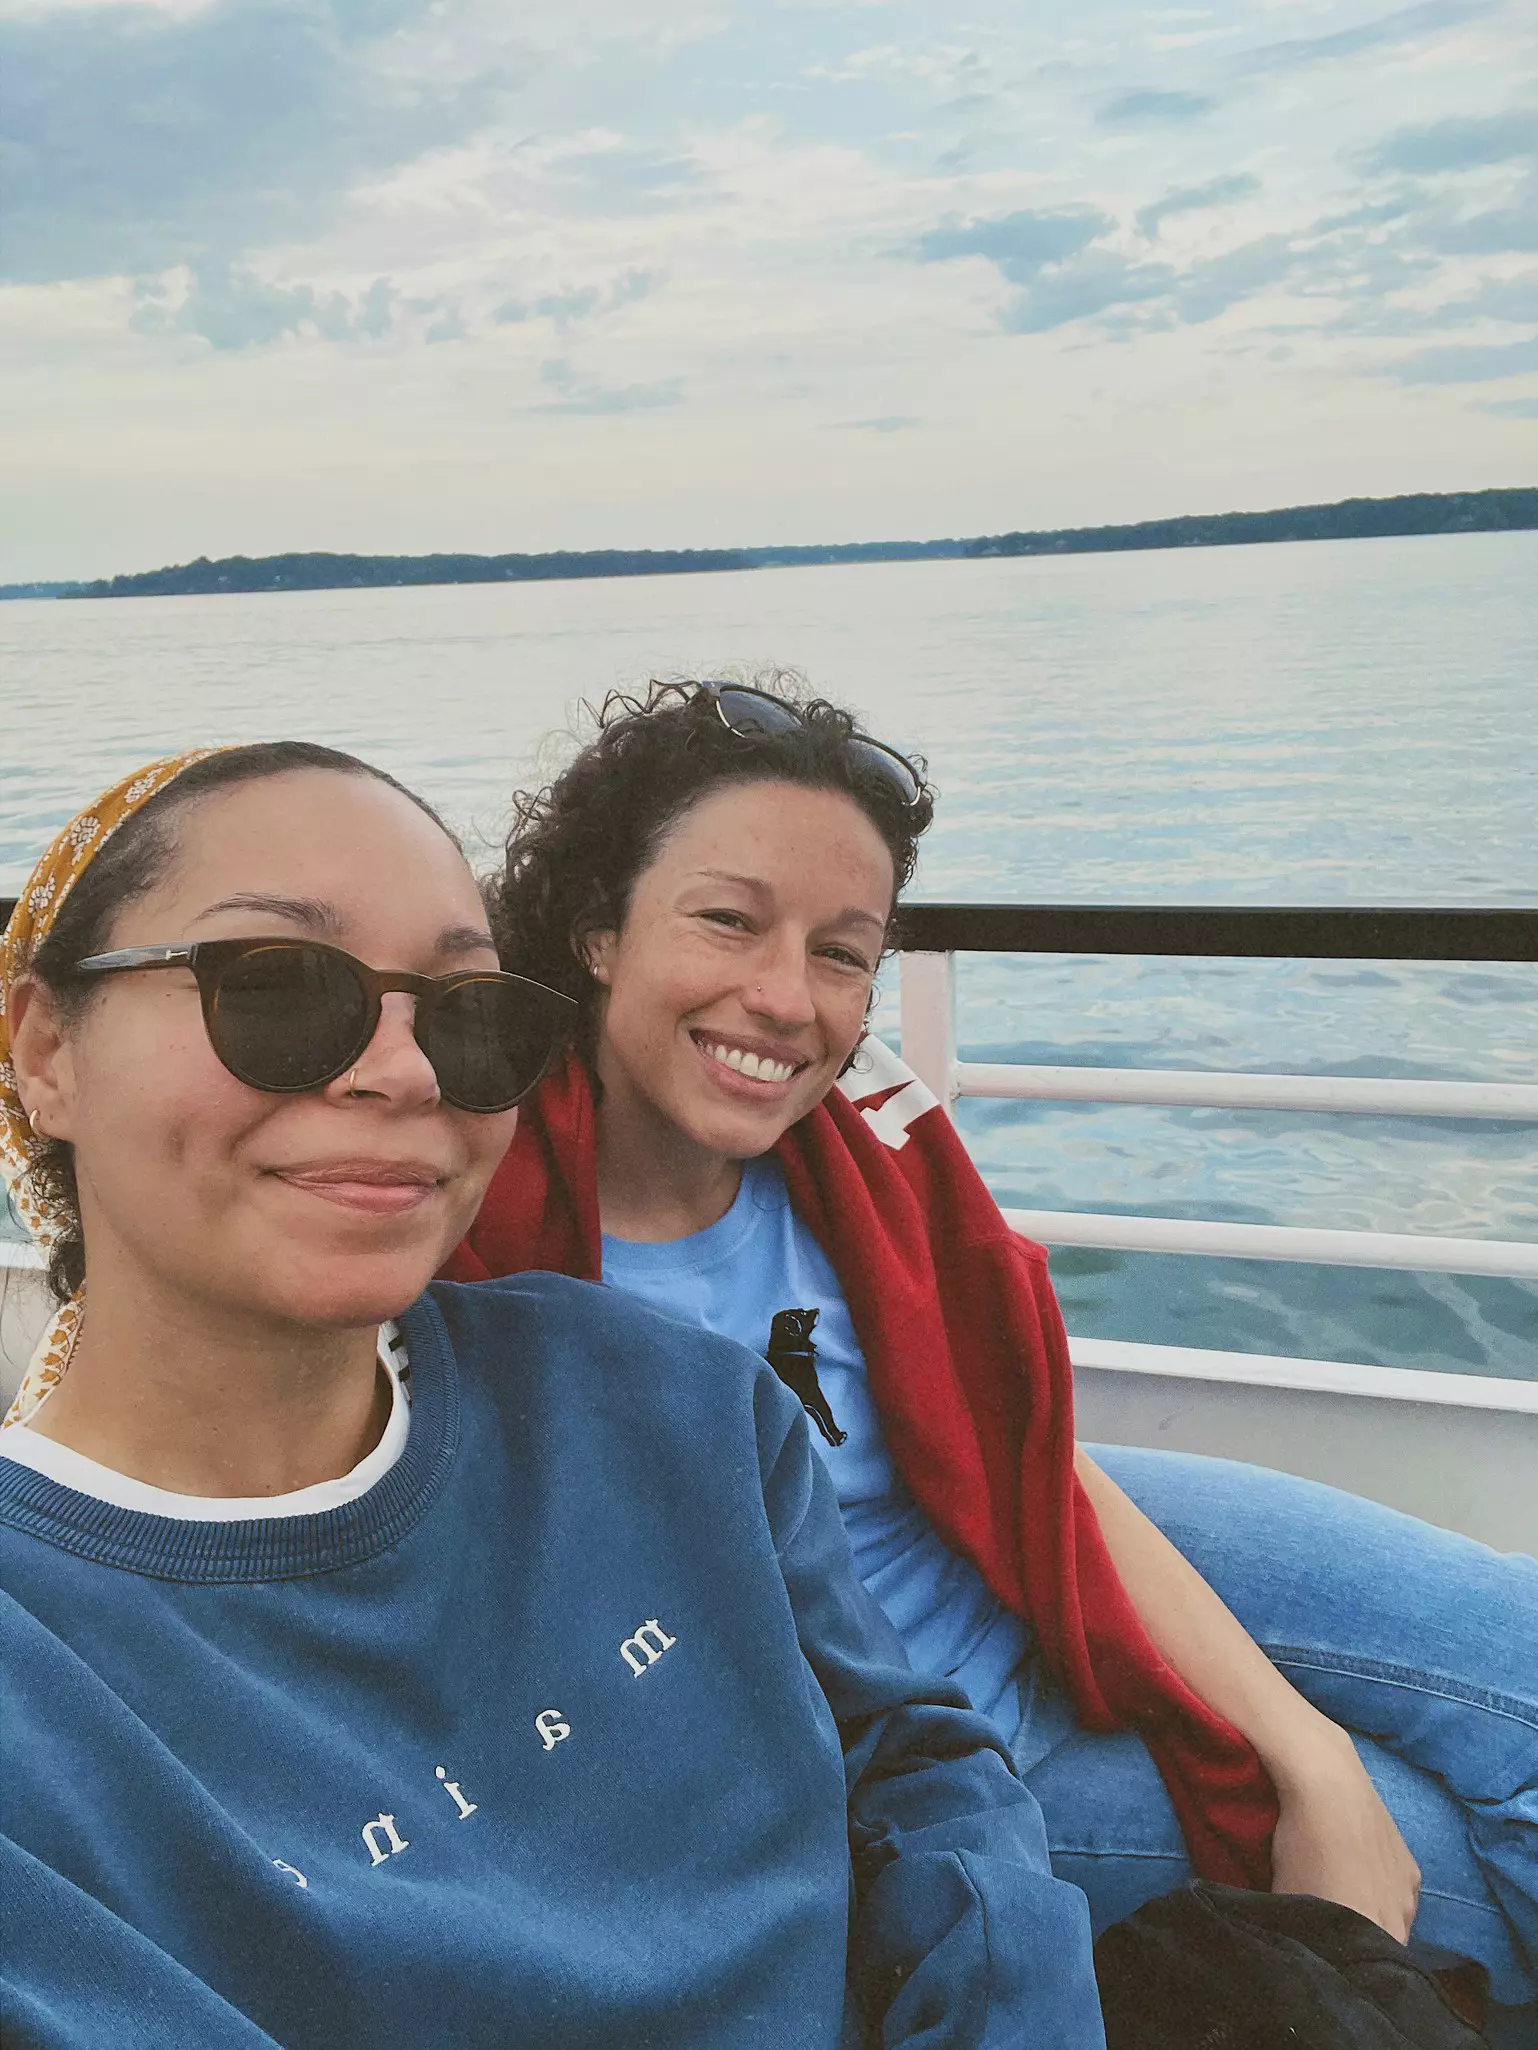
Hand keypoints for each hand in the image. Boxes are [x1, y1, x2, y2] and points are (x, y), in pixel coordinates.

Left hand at [1268, 1729, 1420, 1942]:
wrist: (1331, 1788)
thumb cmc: (1303, 1846)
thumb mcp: (1288, 1896)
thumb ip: (1302, 1929)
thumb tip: (1297, 1941)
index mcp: (1372, 1937)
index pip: (1361, 1967)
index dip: (1341, 1959)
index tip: (1321, 1945)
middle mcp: (1400, 1924)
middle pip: (1378, 1946)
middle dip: (1356, 1939)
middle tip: (1328, 1920)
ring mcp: (1409, 1897)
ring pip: (1390, 1922)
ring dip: (1371, 1915)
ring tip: (1341, 1890)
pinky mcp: (1412, 1869)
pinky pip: (1398, 1895)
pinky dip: (1380, 1890)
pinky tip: (1356, 1869)